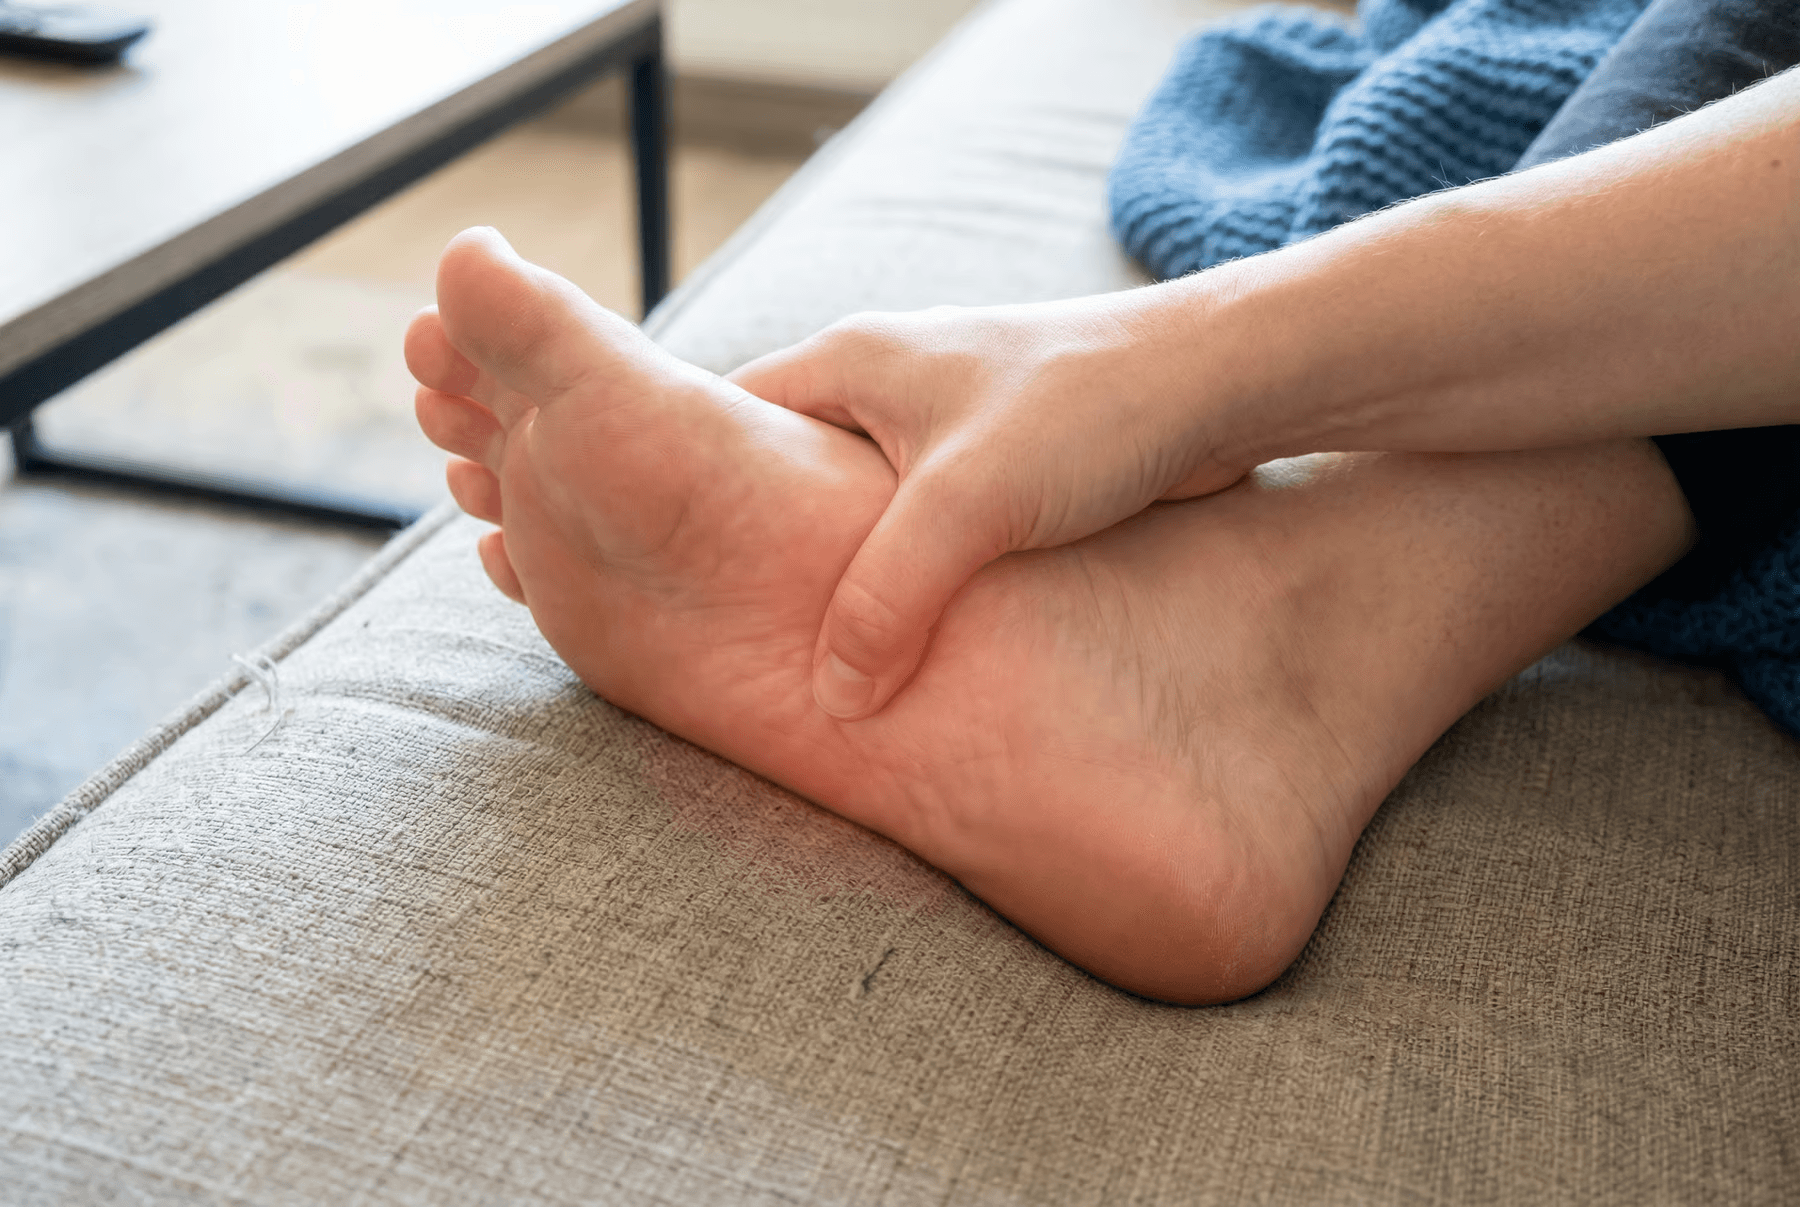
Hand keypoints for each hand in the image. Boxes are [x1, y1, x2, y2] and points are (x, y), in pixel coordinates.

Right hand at [730, 295, 1253, 720]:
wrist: (1222, 385)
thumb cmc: (1090, 409)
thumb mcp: (969, 504)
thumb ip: (887, 599)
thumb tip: (832, 698)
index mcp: (848, 362)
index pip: (722, 421)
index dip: (684, 494)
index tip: (662, 576)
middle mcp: (883, 385)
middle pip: (784, 479)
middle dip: (764, 555)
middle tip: (735, 640)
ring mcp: (941, 427)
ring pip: (859, 516)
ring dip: (849, 578)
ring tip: (818, 657)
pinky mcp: (998, 468)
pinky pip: (924, 536)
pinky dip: (913, 583)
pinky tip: (910, 644)